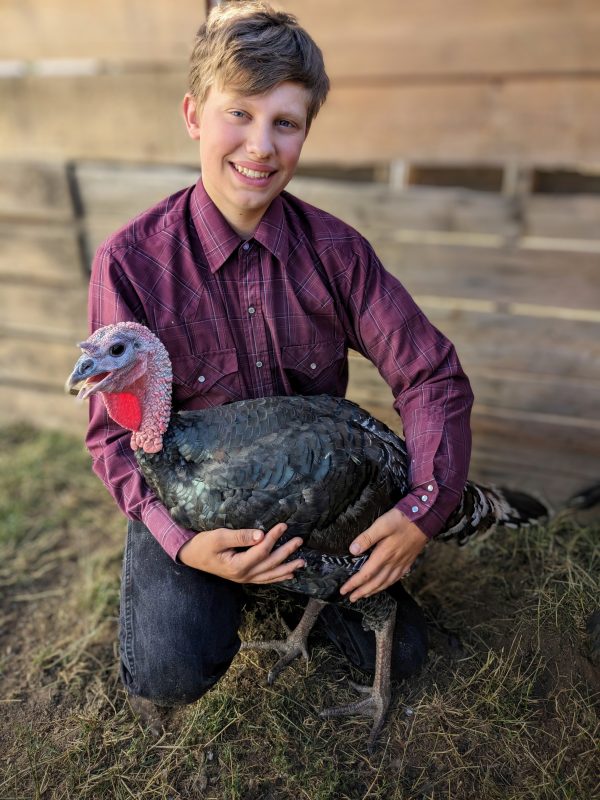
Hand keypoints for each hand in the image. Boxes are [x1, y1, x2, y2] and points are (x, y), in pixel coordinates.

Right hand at [177, 522, 304, 583]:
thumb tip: (260, 535)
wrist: (190, 556)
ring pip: (270, 575)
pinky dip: (277, 576)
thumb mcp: (218, 537)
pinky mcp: (243, 576)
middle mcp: (243, 575)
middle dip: (286, 552)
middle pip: (270, 564)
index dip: (274, 537)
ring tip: (302, 562)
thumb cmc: (203, 545)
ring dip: (287, 568)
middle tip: (300, 541)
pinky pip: (264, 579)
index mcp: (237, 565)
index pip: (261, 550)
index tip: (284, 525)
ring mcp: (244, 578)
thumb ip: (239, 536)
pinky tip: (288, 574)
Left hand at [339, 508, 427, 601]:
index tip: (344, 590)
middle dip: (362, 592)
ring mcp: (402, 563)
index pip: (366, 574)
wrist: (426, 519)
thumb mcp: (382, 524)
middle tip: (351, 598)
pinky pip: (396, 578)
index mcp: (384, 555)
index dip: (354, 584)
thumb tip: (353, 550)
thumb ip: (367, 537)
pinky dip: (388, 585)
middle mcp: (393, 562)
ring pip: (386, 583)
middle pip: (375, 582)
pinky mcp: (408, 561)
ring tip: (364, 595)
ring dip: (374, 591)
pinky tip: (385, 585)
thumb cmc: (403, 519)